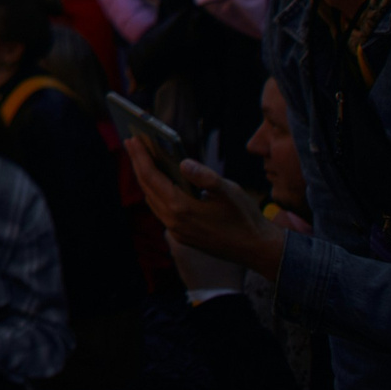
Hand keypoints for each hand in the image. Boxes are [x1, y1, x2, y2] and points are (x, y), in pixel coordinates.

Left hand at [129, 145, 287, 281]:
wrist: (258, 250)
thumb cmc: (246, 218)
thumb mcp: (230, 192)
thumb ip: (206, 177)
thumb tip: (183, 162)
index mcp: (182, 209)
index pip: (152, 178)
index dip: (140, 157)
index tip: (132, 139)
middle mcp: (174, 222)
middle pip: (147, 187)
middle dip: (138, 164)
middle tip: (131, 143)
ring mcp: (177, 231)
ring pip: (152, 200)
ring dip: (145, 179)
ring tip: (142, 159)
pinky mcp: (182, 237)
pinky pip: (161, 211)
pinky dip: (156, 193)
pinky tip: (159, 182)